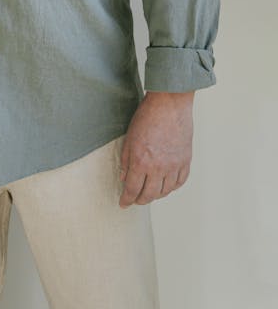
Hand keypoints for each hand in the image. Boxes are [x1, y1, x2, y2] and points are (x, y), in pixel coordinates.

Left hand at [119, 91, 193, 206]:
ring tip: (150, 193)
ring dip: (156, 195)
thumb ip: (126, 160)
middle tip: (135, 200)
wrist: (170, 104)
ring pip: (165, 191)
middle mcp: (158, 167)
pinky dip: (172, 187)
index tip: (123, 203)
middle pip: (149, 194)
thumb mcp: (130, 137)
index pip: (132, 189)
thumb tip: (124, 178)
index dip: (127, 199)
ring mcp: (174, 165)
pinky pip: (180, 182)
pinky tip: (166, 185)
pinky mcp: (185, 161)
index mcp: (141, 162)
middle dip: (140, 200)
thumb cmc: (148, 116)